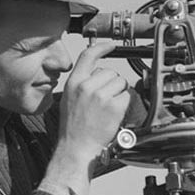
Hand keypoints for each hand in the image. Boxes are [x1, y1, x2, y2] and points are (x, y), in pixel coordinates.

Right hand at [56, 40, 131, 162]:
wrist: (76, 148)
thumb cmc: (73, 127)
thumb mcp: (69, 99)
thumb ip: (81, 83)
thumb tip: (97, 74)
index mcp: (74, 83)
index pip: (88, 56)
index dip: (101, 48)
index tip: (110, 46)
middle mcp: (86, 86)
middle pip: (110, 72)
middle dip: (111, 83)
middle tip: (104, 100)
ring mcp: (100, 96)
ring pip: (120, 83)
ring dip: (119, 93)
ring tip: (108, 107)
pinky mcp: (113, 106)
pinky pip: (126, 96)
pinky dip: (123, 104)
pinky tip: (113, 114)